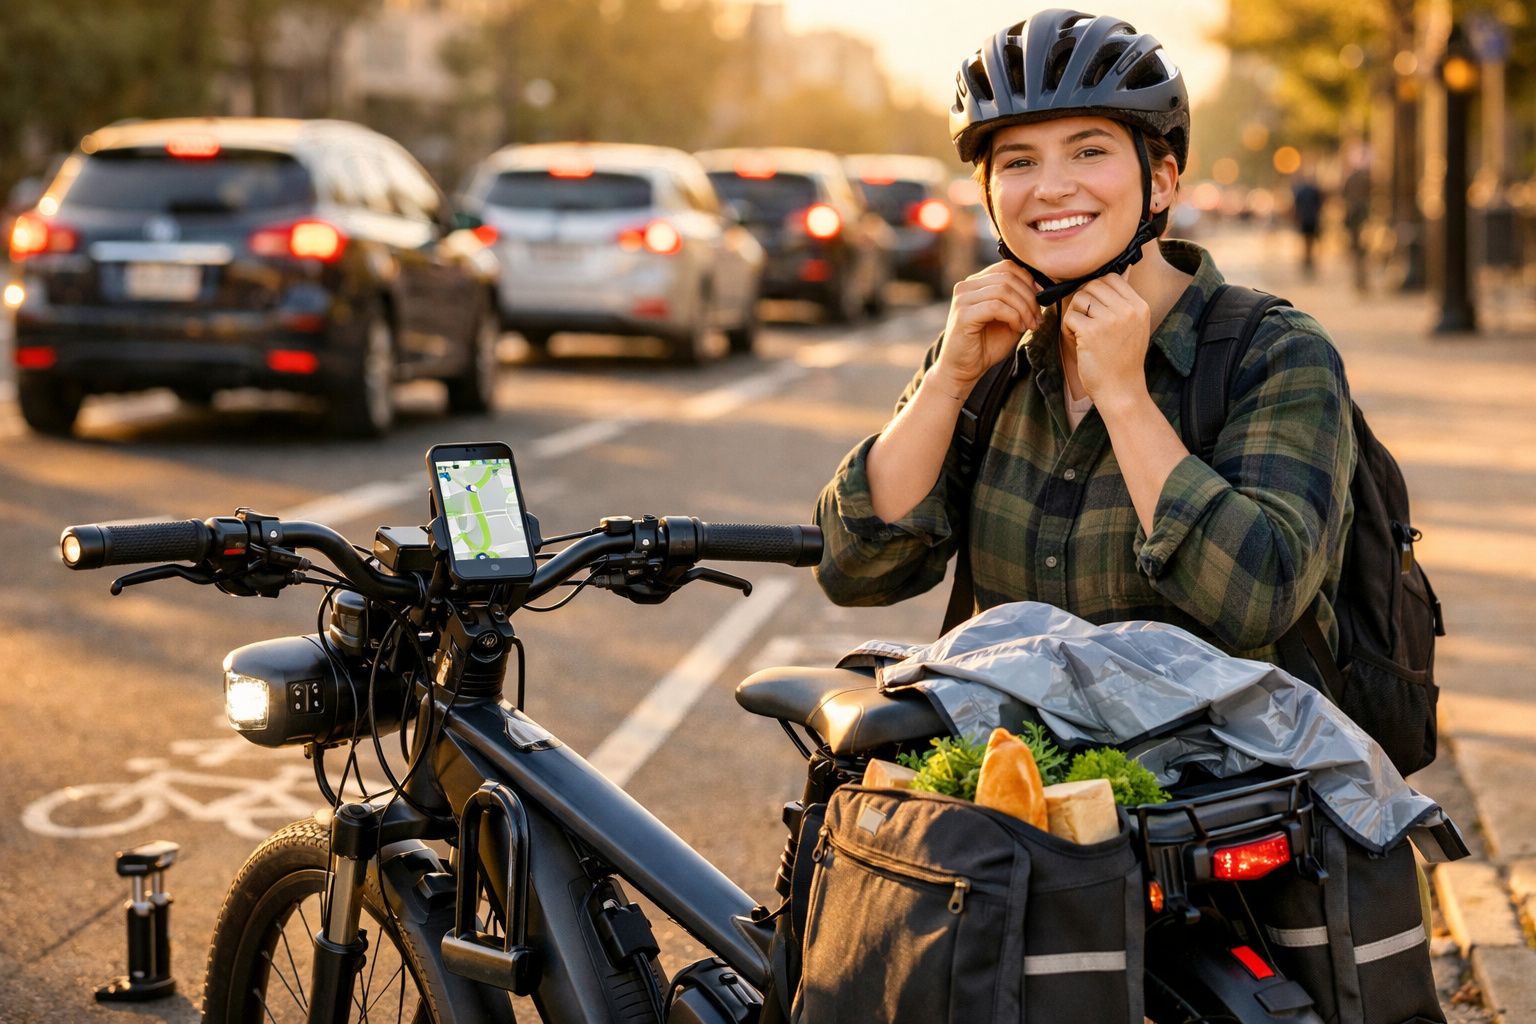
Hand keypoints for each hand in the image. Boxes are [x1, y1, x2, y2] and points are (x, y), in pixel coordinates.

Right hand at [934, 261, 1042, 394]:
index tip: (1042, 298)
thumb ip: (1019, 301)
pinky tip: (1017, 328)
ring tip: (1029, 325)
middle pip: (1007, 277)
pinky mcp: (963, 315)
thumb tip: (1041, 288)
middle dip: (1029, 297)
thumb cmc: (985, 346)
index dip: (1029, 279)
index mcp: (976, 283)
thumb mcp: (1009, 319)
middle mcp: (966, 286)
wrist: (962, 370)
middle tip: (1037, 318)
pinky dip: (1013, 316)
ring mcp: (962, 299)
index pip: (1007, 267)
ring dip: (1023, 308)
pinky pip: (996, 306)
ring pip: (1004, 290)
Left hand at [1059, 274, 1150, 407]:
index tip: (1093, 307)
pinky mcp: (1091, 331)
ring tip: (1080, 332)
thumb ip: (1123, 303)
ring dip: (1074, 314)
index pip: (1111, 278)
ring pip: (1079, 298)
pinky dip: (1068, 328)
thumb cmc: (1122, 360)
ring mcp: (1110, 320)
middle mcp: (1127, 310)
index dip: (1096, 289)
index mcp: (1140, 306)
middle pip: (1093, 285)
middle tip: (1084, 320)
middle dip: (1082, 301)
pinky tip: (1076, 341)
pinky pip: (1070, 316)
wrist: (1121, 390)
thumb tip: (1106, 276)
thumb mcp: (1134, 327)